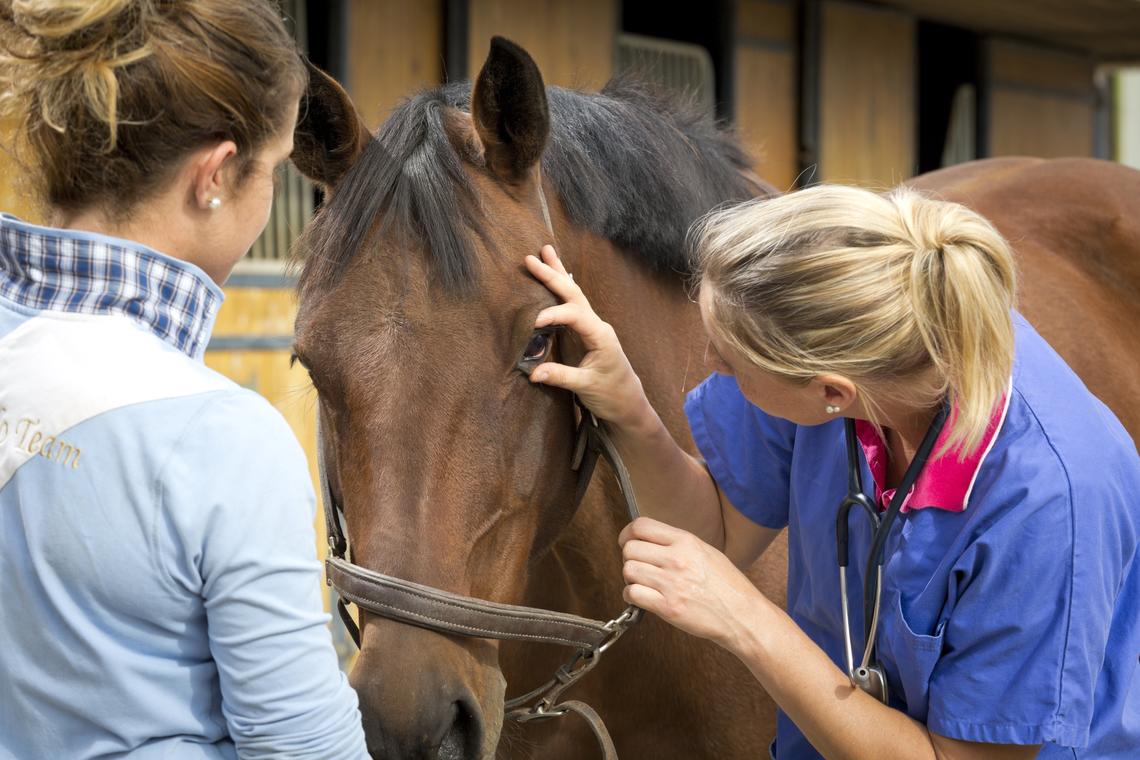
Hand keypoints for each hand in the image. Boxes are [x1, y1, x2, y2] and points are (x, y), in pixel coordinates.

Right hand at [525, 245, 650, 429]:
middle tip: (533, 258)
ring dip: (559, 274)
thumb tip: (532, 372)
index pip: (574, 315)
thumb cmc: (612, 394)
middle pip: (574, 294)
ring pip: (574, 294)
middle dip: (554, 275)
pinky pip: (573, 305)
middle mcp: (598, 326)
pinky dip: (562, 289)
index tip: (534, 323)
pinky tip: (556, 276)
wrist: (628, 404)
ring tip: (545, 252)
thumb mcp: (586, 387)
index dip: (553, 315)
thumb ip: (560, 377)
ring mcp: (594, 327)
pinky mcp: (588, 332)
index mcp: (601, 336)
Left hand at [619, 516, 763, 650]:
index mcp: (686, 541)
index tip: (626, 541)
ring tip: (642, 583)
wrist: (743, 615)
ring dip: (630, 578)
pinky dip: (631, 596)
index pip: (641, 526)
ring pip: (628, 570)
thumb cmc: (728, 586)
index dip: (627, 534)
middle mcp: (677, 559)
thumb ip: (678, 544)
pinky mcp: (668, 607)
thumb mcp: (706, 551)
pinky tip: (641, 597)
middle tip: (639, 567)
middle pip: (630, 549)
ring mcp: (672, 583)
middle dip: (629, 558)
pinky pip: (633, 594)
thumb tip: (651, 541)